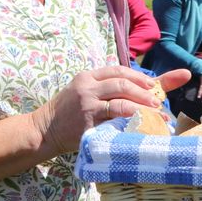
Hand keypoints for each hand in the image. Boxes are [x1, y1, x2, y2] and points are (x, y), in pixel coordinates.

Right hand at [31, 65, 178, 156]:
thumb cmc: (70, 112)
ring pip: (121, 101)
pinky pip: (113, 121)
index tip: (154, 84)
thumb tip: (141, 88)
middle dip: (144, 92)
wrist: (43, 130)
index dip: (139, 76)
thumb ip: (108, 88)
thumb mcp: (85, 93)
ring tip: (155, 114)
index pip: (119, 70)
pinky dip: (130, 122)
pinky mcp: (87, 124)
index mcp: (88, 76)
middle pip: (122, 84)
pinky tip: (140, 126)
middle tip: (158, 102)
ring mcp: (87, 105)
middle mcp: (87, 87)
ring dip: (142, 107)